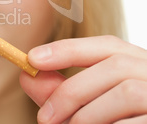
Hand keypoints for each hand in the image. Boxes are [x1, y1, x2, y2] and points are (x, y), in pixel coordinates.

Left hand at [20, 35, 146, 123]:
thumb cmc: (117, 123)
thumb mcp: (90, 108)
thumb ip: (61, 92)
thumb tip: (27, 76)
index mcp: (140, 67)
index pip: (107, 46)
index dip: (69, 49)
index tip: (33, 58)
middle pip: (114, 65)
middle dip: (72, 90)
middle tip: (44, 118)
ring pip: (126, 92)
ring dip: (88, 114)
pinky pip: (133, 122)